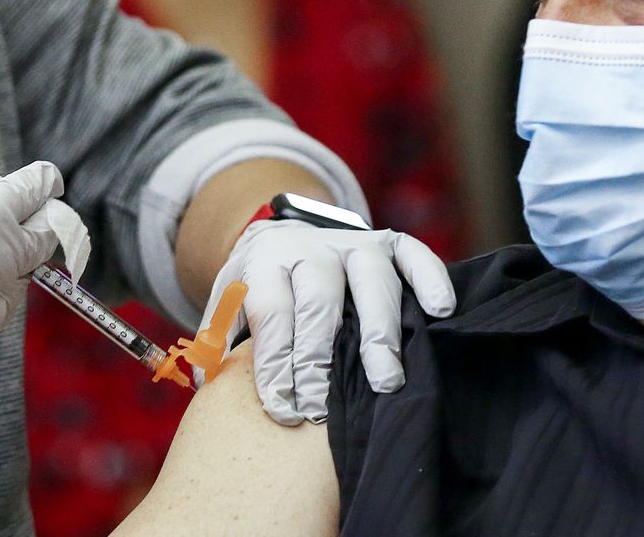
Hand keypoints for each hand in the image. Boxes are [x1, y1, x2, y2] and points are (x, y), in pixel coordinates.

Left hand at [201, 220, 454, 424]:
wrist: (284, 235)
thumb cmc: (259, 289)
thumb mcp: (228, 304)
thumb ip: (215, 340)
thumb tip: (203, 381)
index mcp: (264, 261)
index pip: (271, 311)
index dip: (275, 362)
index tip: (282, 408)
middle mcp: (309, 247)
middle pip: (318, 299)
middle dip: (318, 357)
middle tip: (321, 407)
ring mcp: (353, 242)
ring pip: (370, 279)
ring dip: (378, 331)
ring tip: (384, 381)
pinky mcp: (389, 242)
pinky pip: (414, 254)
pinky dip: (430, 277)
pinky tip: (439, 311)